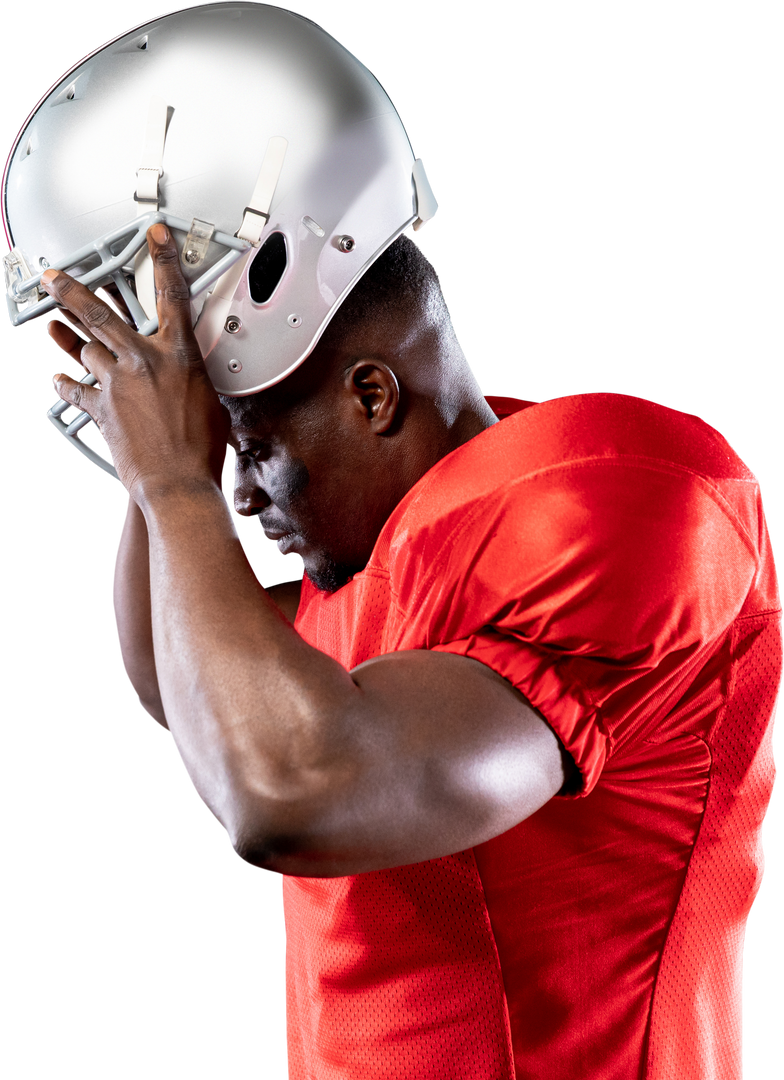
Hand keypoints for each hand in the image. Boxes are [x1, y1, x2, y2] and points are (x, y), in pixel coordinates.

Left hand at [44, 223, 229, 500]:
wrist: (179, 484)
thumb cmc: (203, 451)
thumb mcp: (210, 404)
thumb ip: (191, 382)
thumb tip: (186, 383)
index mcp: (179, 356)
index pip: (173, 295)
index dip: (163, 259)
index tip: (155, 236)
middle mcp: (144, 362)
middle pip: (100, 314)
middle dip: (72, 291)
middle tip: (53, 276)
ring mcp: (117, 384)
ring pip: (86, 349)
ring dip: (74, 342)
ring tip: (57, 328)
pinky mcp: (101, 409)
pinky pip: (75, 389)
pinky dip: (67, 383)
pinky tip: (59, 378)